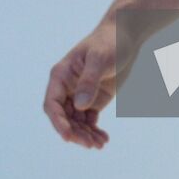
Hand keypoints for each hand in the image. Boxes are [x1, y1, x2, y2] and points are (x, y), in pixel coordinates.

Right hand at [44, 19, 128, 148]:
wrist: (125, 35)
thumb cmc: (109, 41)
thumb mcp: (99, 59)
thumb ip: (89, 81)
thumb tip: (80, 106)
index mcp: (61, 75)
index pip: (52, 104)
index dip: (58, 122)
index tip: (68, 137)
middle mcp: (67, 87)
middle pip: (64, 118)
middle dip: (75, 132)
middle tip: (90, 144)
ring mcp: (80, 95)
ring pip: (76, 122)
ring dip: (85, 135)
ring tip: (100, 144)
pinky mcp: (93, 100)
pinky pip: (89, 121)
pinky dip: (94, 131)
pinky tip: (103, 139)